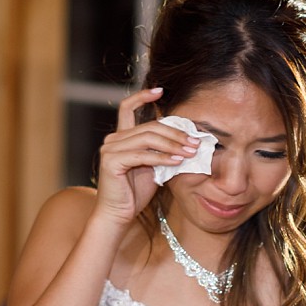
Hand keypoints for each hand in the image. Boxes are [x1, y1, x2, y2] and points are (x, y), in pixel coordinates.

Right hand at [92, 88, 199, 225]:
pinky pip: (143, 155)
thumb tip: (188, 142)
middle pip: (149, 126)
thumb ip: (163, 152)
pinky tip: (178, 161)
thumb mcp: (154, 168)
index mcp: (121, 137)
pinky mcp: (112, 161)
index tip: (160, 91)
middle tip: (195, 141)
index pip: (128, 108)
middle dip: (176, 133)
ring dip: (173, 144)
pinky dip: (163, 157)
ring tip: (191, 151)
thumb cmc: (135, 193)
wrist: (119, 215)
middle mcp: (113, 139)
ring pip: (147, 138)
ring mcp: (110, 149)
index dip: (143, 96)